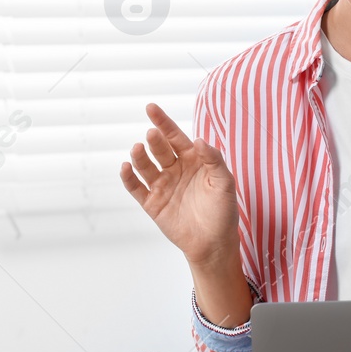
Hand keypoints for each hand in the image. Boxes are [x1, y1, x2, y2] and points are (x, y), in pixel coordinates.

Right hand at [119, 103, 238, 265]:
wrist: (214, 243)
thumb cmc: (223, 212)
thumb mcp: (225, 183)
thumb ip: (214, 160)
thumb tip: (199, 140)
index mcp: (192, 161)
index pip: (175, 137)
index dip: (163, 122)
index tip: (151, 108)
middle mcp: (175, 170)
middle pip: (159, 150)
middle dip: (154, 140)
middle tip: (151, 134)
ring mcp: (162, 186)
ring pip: (145, 166)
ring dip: (139, 157)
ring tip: (137, 149)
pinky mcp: (152, 204)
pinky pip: (136, 188)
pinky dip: (129, 178)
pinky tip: (125, 167)